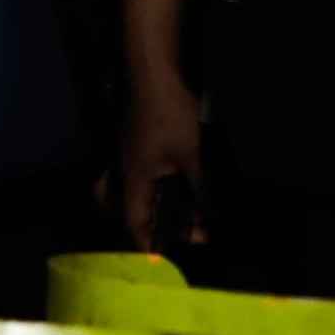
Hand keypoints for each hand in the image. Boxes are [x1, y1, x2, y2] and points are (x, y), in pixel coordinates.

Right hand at [113, 69, 204, 250]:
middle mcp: (125, 167)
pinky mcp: (138, 139)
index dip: (145, 242)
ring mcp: (129, 152)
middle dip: (147, 222)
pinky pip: (143, 172)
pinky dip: (160, 183)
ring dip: (157, 201)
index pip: (133, 220)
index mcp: (133, 176)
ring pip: (134, 187)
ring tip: (189, 208)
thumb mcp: (191, 154)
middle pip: (123, 205)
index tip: (158, 261)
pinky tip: (183, 179)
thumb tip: (211, 218)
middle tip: (180, 230)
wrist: (154, 73)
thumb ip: (200, 187)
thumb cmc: (169, 115)